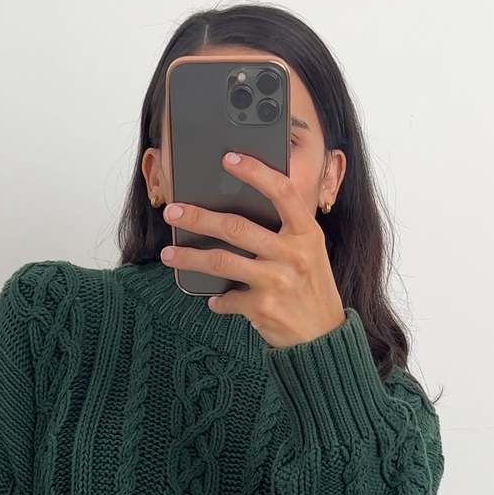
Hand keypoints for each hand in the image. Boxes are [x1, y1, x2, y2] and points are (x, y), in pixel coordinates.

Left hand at [159, 151, 345, 348]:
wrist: (323, 336)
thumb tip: (238, 210)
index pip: (282, 192)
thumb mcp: (310, 252)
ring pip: (222, 261)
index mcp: (307, 233)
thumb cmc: (311, 287)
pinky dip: (217, 300)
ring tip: (169, 254)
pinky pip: (228, 298)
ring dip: (190, 257)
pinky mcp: (263, 308)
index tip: (228, 158)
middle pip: (236, 227)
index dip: (255, 171)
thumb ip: (286, 231)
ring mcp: (278, 281)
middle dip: (199, 217)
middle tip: (173, 212)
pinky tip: (214, 300)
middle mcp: (293, 254)